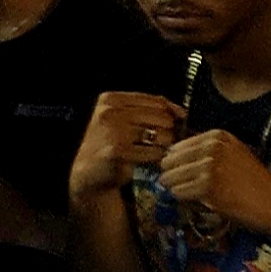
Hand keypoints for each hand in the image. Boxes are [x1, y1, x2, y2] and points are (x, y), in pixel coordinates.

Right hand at [73, 89, 185, 209]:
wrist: (89, 171)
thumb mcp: (122, 118)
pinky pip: (154, 152)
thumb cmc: (110, 143)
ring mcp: (113, 132)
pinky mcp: (118, 151)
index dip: (171, 113)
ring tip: (150, 149)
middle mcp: (110, 113)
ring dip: (162, 146)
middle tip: (157, 140)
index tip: (173, 123)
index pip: (157, 101)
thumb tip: (181, 112)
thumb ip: (149, 109)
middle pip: (162, 118)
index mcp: (111, 100)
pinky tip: (145, 159)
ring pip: (162, 135)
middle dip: (167, 131)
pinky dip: (155, 158)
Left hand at [157, 129, 270, 241]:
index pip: (175, 147)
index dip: (176, 164)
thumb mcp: (233, 155)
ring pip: (169, 178)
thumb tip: (169, 158)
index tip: (185, 173)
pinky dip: (185, 200)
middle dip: (173, 176)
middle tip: (188, 187)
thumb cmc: (255, 183)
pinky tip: (203, 201)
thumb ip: (205, 152)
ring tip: (198, 195)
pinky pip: (177, 193)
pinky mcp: (206, 186)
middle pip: (168, 161)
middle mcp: (212, 147)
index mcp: (218, 136)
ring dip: (178, 189)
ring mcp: (209, 166)